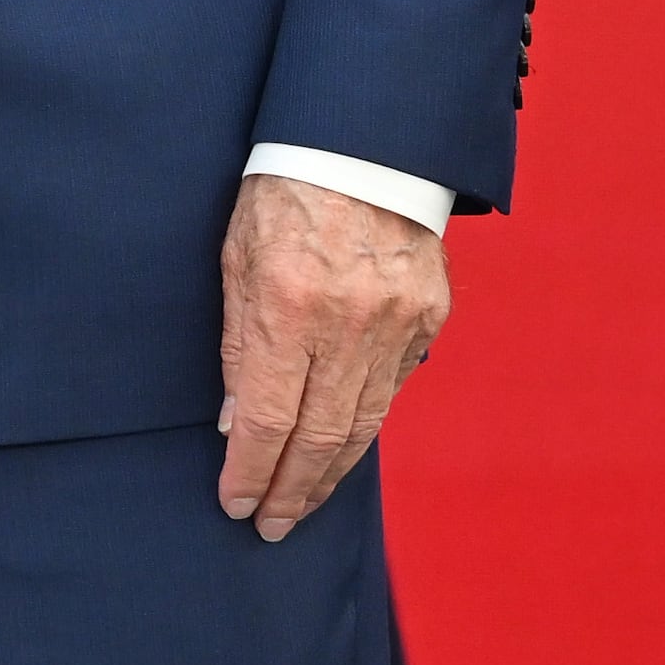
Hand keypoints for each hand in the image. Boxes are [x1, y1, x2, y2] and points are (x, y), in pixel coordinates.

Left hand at [215, 170, 447, 541]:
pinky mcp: (429, 315)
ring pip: (365, 424)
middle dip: (292, 491)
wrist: (363, 139)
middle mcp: (349, 322)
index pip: (270, 418)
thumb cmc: (284, 190)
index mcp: (291, 303)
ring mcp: (397, 321)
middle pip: (321, 437)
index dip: (251, 472)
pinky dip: (367, 421)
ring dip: (330, 472)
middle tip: (271, 525)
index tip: (236, 504)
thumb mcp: (237, 257)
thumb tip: (238, 424)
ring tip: (303, 502)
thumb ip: (240, 345)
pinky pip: (394, 385)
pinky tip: (343, 442)